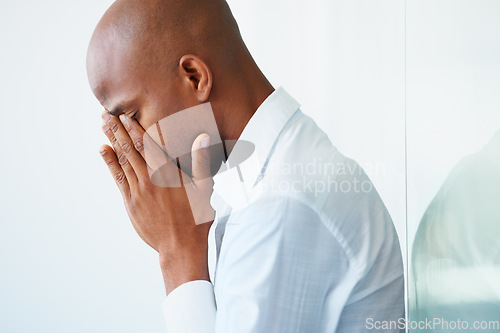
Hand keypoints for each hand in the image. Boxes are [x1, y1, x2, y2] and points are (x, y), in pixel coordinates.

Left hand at [99, 111, 214, 293]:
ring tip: (103, 125)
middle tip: (106, 113)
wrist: (180, 247)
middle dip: (118, 129)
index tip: (125, 114)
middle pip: (130, 149)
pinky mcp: (131, 203)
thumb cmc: (197, 217)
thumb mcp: (204, 187)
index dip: (135, 128)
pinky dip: (110, 163)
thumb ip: (201, 160)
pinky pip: (118, 178)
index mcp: (167, 174)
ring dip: (112, 141)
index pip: (147, 145)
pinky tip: (103, 150)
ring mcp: (138, 192)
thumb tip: (203, 137)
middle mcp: (149, 180)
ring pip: (122, 160)